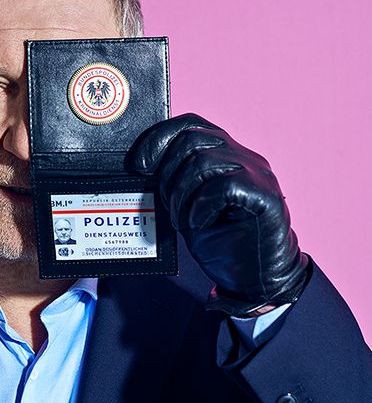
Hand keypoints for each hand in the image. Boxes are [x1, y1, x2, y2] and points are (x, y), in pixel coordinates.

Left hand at [129, 113, 308, 314]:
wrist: (256, 278)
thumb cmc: (222, 242)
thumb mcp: (187, 207)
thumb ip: (174, 183)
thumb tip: (140, 170)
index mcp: (224, 154)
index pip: (190, 124)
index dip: (159, 137)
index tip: (138, 165)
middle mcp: (243, 157)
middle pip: (191, 140)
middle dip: (167, 175)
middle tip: (169, 207)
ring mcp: (256, 174)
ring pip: (203, 162)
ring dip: (181, 195)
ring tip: (184, 221)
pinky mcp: (265, 197)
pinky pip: (223, 187)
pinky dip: (201, 207)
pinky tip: (200, 224)